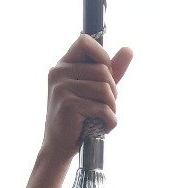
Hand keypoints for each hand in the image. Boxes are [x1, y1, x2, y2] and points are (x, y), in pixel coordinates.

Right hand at [42, 34, 133, 157]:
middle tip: (107, 106)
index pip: (84, 41)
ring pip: (105, 89)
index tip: (106, 75)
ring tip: (105, 117)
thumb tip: (129, 49)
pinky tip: (104, 127)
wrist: (60, 146)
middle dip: (113, 90)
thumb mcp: (95, 90)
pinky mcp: (68, 105)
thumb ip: (111, 70)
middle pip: (102, 70)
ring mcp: (62, 88)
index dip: (102, 55)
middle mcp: (59, 73)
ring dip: (112, 108)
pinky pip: (102, 108)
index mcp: (63, 65)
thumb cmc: (79, 117)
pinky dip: (110, 121)